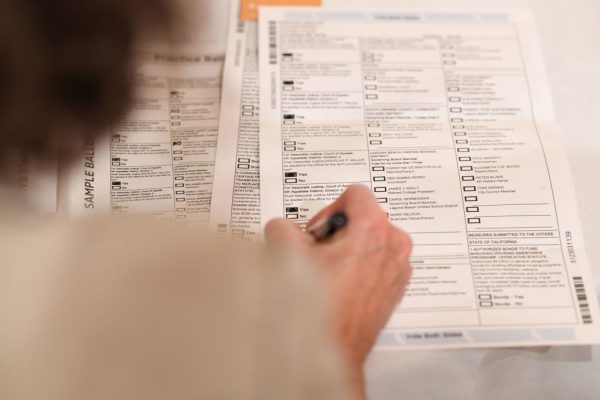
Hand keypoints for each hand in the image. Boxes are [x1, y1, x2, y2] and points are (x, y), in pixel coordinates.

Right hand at [265, 185, 411, 397]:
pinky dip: (360, 267)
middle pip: (364, 217)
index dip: (329, 210)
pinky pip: (377, 261)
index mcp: (374, 229)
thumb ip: (282, 226)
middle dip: (339, 232)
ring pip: (370, 240)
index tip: (318, 233)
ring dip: (349, 250)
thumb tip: (284, 228)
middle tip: (320, 255)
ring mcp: (398, 268)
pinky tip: (341, 286)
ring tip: (330, 273)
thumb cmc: (317, 307)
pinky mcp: (396, 286)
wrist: (331, 350)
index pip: (355, 193)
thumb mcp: (286, 253)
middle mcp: (394, 246)